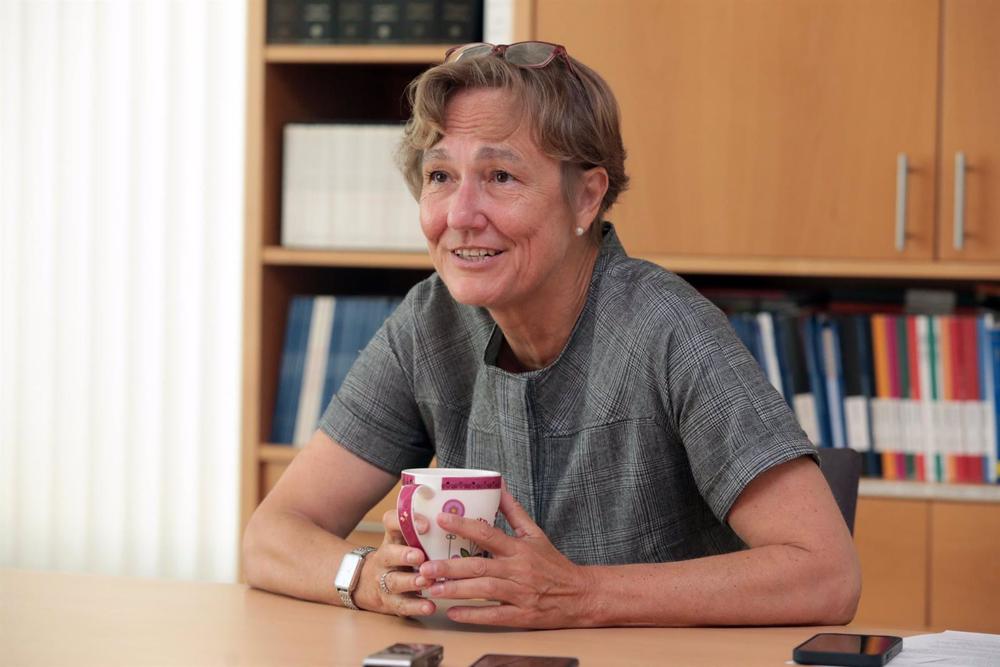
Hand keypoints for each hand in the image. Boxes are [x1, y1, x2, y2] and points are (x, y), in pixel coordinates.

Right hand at [352, 509, 435, 617]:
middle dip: (404, 555)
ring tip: (427, 582)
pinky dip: (416, 607)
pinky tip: (430, 607)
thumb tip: (458, 516)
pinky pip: (402, 605)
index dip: (405, 521)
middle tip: (420, 556)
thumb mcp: (405, 540)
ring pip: (394, 581)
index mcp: (392, 538)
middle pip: (388, 554)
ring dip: (411, 581)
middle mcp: (385, 558)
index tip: (426, 525)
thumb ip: (425, 530)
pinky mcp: (390, 602)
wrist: (367, 584)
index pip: (391, 522)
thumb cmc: (400, 556)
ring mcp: (384, 581)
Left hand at [416, 490, 596, 628]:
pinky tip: (453, 612)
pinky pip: (494, 615)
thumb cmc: (553, 564)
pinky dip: (473, 614)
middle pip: (480, 566)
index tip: (442, 520)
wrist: (580, 595)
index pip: (488, 533)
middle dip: (450, 567)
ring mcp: (520, 593)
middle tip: (425, 566)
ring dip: (456, 590)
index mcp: (519, 548)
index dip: (464, 526)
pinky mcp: (522, 615)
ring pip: (484, 590)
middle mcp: (518, 570)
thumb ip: (514, 512)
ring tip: (433, 588)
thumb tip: (499, 485)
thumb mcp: (535, 534)